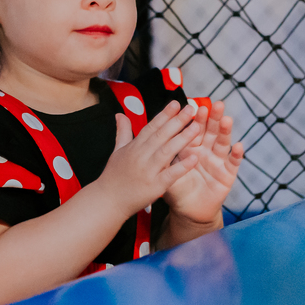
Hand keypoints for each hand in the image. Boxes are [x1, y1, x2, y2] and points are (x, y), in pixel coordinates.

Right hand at [95, 100, 201, 219]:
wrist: (107, 201)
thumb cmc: (113, 177)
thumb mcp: (117, 150)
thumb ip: (122, 131)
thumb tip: (120, 114)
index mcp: (134, 147)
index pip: (151, 127)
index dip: (164, 114)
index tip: (176, 103)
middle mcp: (141, 156)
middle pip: (161, 135)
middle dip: (177, 121)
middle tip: (191, 109)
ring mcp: (148, 171)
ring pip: (167, 151)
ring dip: (182, 138)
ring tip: (196, 127)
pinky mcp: (154, 186)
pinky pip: (170, 175)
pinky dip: (182, 166)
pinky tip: (194, 158)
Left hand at [163, 100, 243, 227]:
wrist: (188, 210)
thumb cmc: (177, 189)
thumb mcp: (166, 169)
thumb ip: (162, 153)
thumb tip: (149, 137)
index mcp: (191, 146)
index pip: (194, 128)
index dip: (196, 118)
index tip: (194, 105)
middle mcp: (206, 150)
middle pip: (211, 131)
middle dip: (213, 118)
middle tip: (216, 105)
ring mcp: (218, 161)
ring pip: (222, 143)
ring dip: (225, 131)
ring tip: (226, 120)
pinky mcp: (227, 174)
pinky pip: (233, 163)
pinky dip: (237, 155)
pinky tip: (238, 146)